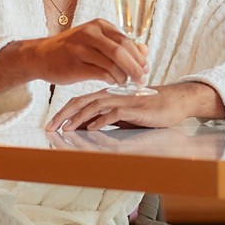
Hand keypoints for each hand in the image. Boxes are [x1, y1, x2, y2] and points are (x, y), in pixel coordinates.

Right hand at [0, 19, 146, 109]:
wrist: (41, 56)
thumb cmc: (72, 50)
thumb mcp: (96, 42)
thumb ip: (119, 45)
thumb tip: (145, 50)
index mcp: (98, 25)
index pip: (126, 40)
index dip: (139, 56)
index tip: (145, 68)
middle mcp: (90, 33)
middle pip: (122, 50)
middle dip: (136, 67)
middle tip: (142, 79)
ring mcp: (81, 48)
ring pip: (113, 63)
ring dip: (124, 76)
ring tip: (126, 83)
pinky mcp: (75, 65)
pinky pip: (101, 73)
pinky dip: (111, 80)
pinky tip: (112, 83)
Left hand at [47, 81, 223, 131]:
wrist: (175, 101)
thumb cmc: (149, 110)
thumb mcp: (123, 116)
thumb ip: (106, 119)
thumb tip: (87, 128)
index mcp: (107, 96)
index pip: (79, 102)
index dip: (63, 113)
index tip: (50, 125)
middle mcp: (112, 95)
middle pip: (81, 102)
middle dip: (63, 115)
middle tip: (48, 128)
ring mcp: (122, 100)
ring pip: (94, 106)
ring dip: (78, 118)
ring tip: (65, 129)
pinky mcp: (134, 108)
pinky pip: (113, 113)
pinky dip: (101, 120)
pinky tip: (91, 128)